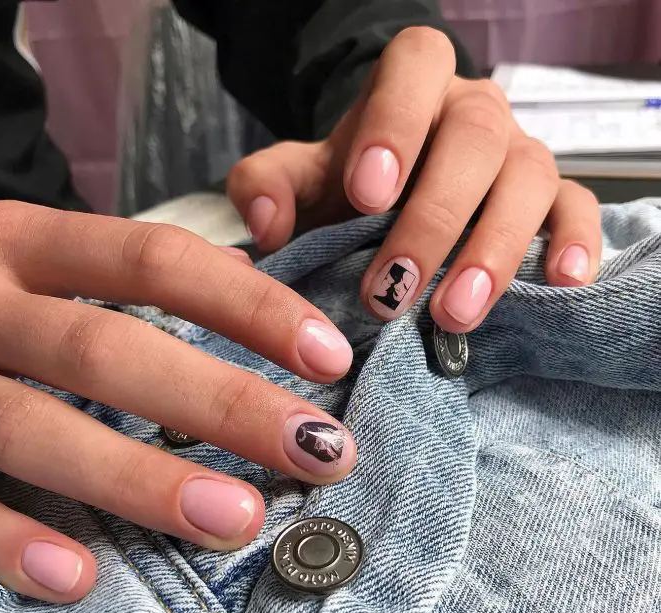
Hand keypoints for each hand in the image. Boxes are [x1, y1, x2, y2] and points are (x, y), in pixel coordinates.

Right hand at [0, 198, 355, 602]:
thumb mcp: (25, 248)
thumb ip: (119, 274)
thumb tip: (244, 293)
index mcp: (17, 240)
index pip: (154, 260)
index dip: (247, 305)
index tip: (327, 353)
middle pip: (105, 353)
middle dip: (217, 403)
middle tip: (315, 451)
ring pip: (28, 430)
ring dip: (135, 479)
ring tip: (234, 519)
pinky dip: (6, 540)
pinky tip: (79, 577)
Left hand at [227, 27, 601, 330]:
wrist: (392, 200)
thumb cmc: (349, 187)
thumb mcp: (299, 179)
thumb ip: (266, 185)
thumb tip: (265, 223)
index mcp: (411, 86)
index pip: (415, 67)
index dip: (395, 124)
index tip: (366, 196)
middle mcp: (473, 112)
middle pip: (474, 139)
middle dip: (434, 219)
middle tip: (392, 289)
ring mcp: (519, 154)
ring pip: (528, 180)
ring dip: (493, 250)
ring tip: (454, 312)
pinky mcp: (553, 197)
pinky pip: (579, 208)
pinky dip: (574, 243)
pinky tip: (559, 283)